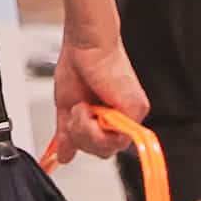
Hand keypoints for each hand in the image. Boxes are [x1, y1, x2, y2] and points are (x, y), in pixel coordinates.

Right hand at [50, 27, 147, 170]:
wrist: (85, 44)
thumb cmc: (78, 64)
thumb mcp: (67, 105)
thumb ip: (68, 134)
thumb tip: (64, 156)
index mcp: (109, 117)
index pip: (99, 148)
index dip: (81, 141)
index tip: (70, 123)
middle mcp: (123, 117)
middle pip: (103, 152)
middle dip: (81, 137)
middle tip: (76, 113)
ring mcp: (131, 115)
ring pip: (108, 148)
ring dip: (85, 130)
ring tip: (81, 107)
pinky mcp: (135, 109)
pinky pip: (114, 138)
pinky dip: (94, 126)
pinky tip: (90, 106)